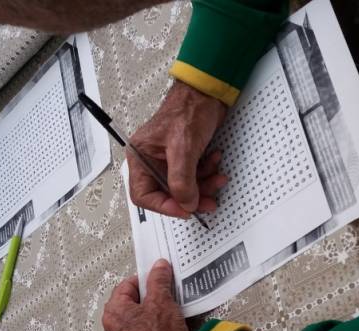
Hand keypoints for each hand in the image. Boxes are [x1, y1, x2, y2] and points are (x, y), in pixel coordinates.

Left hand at [102, 259, 189, 330]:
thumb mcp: (162, 300)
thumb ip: (158, 280)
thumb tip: (158, 268)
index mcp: (113, 314)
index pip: (125, 286)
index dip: (143, 280)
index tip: (157, 279)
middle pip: (129, 305)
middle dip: (147, 299)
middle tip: (163, 297)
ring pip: (135, 324)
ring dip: (149, 317)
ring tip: (167, 315)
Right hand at [128, 81, 228, 217]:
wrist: (208, 92)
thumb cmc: (189, 109)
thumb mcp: (183, 148)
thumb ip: (182, 180)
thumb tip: (186, 203)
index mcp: (141, 157)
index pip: (144, 194)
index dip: (165, 206)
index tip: (185, 210)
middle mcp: (152, 160)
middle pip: (167, 193)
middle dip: (190, 197)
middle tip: (207, 202)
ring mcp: (169, 159)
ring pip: (185, 186)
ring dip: (204, 186)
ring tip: (217, 179)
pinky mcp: (185, 157)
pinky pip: (195, 175)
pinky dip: (207, 173)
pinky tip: (215, 162)